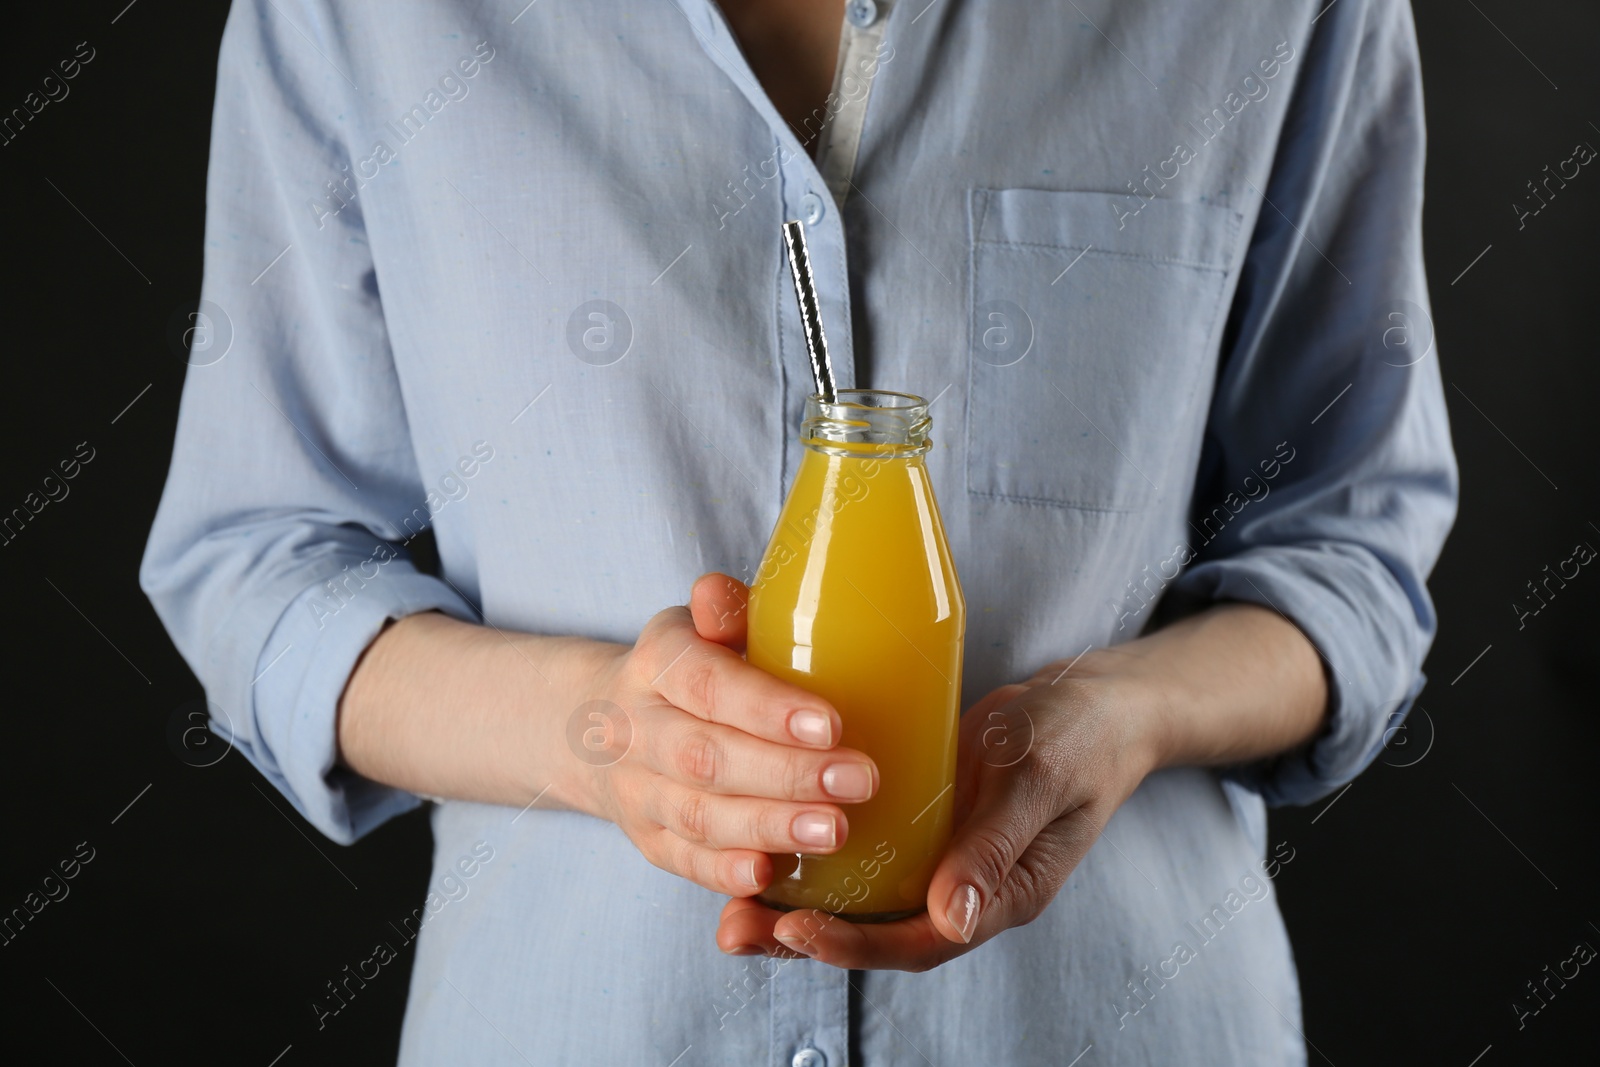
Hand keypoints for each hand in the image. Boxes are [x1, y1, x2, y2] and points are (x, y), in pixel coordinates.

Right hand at [575, 574, 880, 899]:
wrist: (598, 724)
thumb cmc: (689, 668)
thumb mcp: (700, 626)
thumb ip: (724, 610)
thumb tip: (719, 594)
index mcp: (656, 663)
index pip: (706, 684)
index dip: (765, 707)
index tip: (832, 723)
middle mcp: (637, 729)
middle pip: (707, 758)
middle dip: (787, 774)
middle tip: (859, 781)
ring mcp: (638, 791)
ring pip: (699, 816)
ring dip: (770, 827)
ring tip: (835, 830)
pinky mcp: (648, 840)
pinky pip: (685, 862)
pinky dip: (727, 872)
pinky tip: (774, 875)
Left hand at [714, 648, 1161, 966]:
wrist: (1097, 704)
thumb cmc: (1079, 737)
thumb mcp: (1040, 780)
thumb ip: (998, 845)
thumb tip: (953, 919)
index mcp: (1001, 895)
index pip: (920, 942)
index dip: (854, 944)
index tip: (792, 928)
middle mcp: (962, 887)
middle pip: (876, 932)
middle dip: (803, 937)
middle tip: (734, 929)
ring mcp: (938, 857)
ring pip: (860, 898)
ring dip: (797, 902)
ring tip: (730, 903)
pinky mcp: (918, 823)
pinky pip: (863, 853)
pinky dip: (815, 852)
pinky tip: (764, 835)